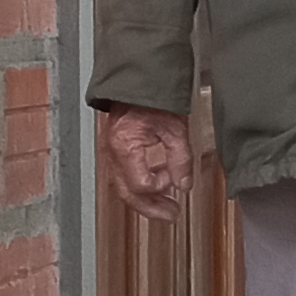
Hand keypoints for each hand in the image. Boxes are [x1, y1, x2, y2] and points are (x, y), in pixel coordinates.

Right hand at [103, 106, 192, 223]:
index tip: (176, 178)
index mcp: (125, 146)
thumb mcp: (175, 128)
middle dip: (151, 208)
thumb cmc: (152, 97)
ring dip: (146, 200)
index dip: (161, 185)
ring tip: (167, 206)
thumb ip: (181, 159)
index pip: (141, 184)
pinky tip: (157, 185)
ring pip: (124, 188)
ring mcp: (111, 152)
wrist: (138, 80)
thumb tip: (185, 185)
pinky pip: (124, 176)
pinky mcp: (115, 150)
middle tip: (172, 215)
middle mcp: (113, 152)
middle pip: (128, 193)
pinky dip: (140, 186)